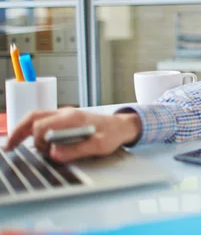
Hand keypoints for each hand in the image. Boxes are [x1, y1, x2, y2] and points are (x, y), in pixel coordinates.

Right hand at [4, 107, 141, 162]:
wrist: (122, 126)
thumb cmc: (112, 135)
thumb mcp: (99, 146)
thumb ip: (77, 150)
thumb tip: (54, 153)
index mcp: (72, 118)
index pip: (42, 125)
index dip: (37, 140)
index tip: (42, 152)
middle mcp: (65, 113)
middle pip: (34, 117)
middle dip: (19, 131)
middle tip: (9, 147)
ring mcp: (65, 115)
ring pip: (37, 117)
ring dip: (24, 129)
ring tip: (14, 145)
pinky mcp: (66, 119)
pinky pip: (44, 120)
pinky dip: (32, 129)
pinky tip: (29, 140)